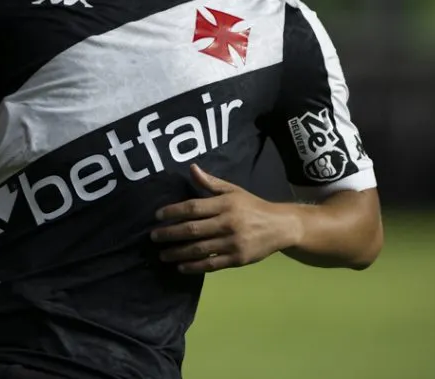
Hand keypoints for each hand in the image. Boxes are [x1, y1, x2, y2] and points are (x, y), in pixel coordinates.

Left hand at [151, 164, 300, 273]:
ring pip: (200, 249)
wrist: (281, 226)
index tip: (157, 216)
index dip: (173, 211)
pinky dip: (195, 267)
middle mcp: (227, 223)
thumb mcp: (233, 190)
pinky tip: (181, 266)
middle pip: (193, 229)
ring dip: (178, 253)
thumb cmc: (252, 206)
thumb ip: (210, 182)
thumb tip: (191, 168)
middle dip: (170, 234)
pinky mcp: (238, 259)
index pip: (193, 207)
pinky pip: (212, 264)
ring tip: (162, 255)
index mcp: (225, 204)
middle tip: (153, 237)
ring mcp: (233, 243)